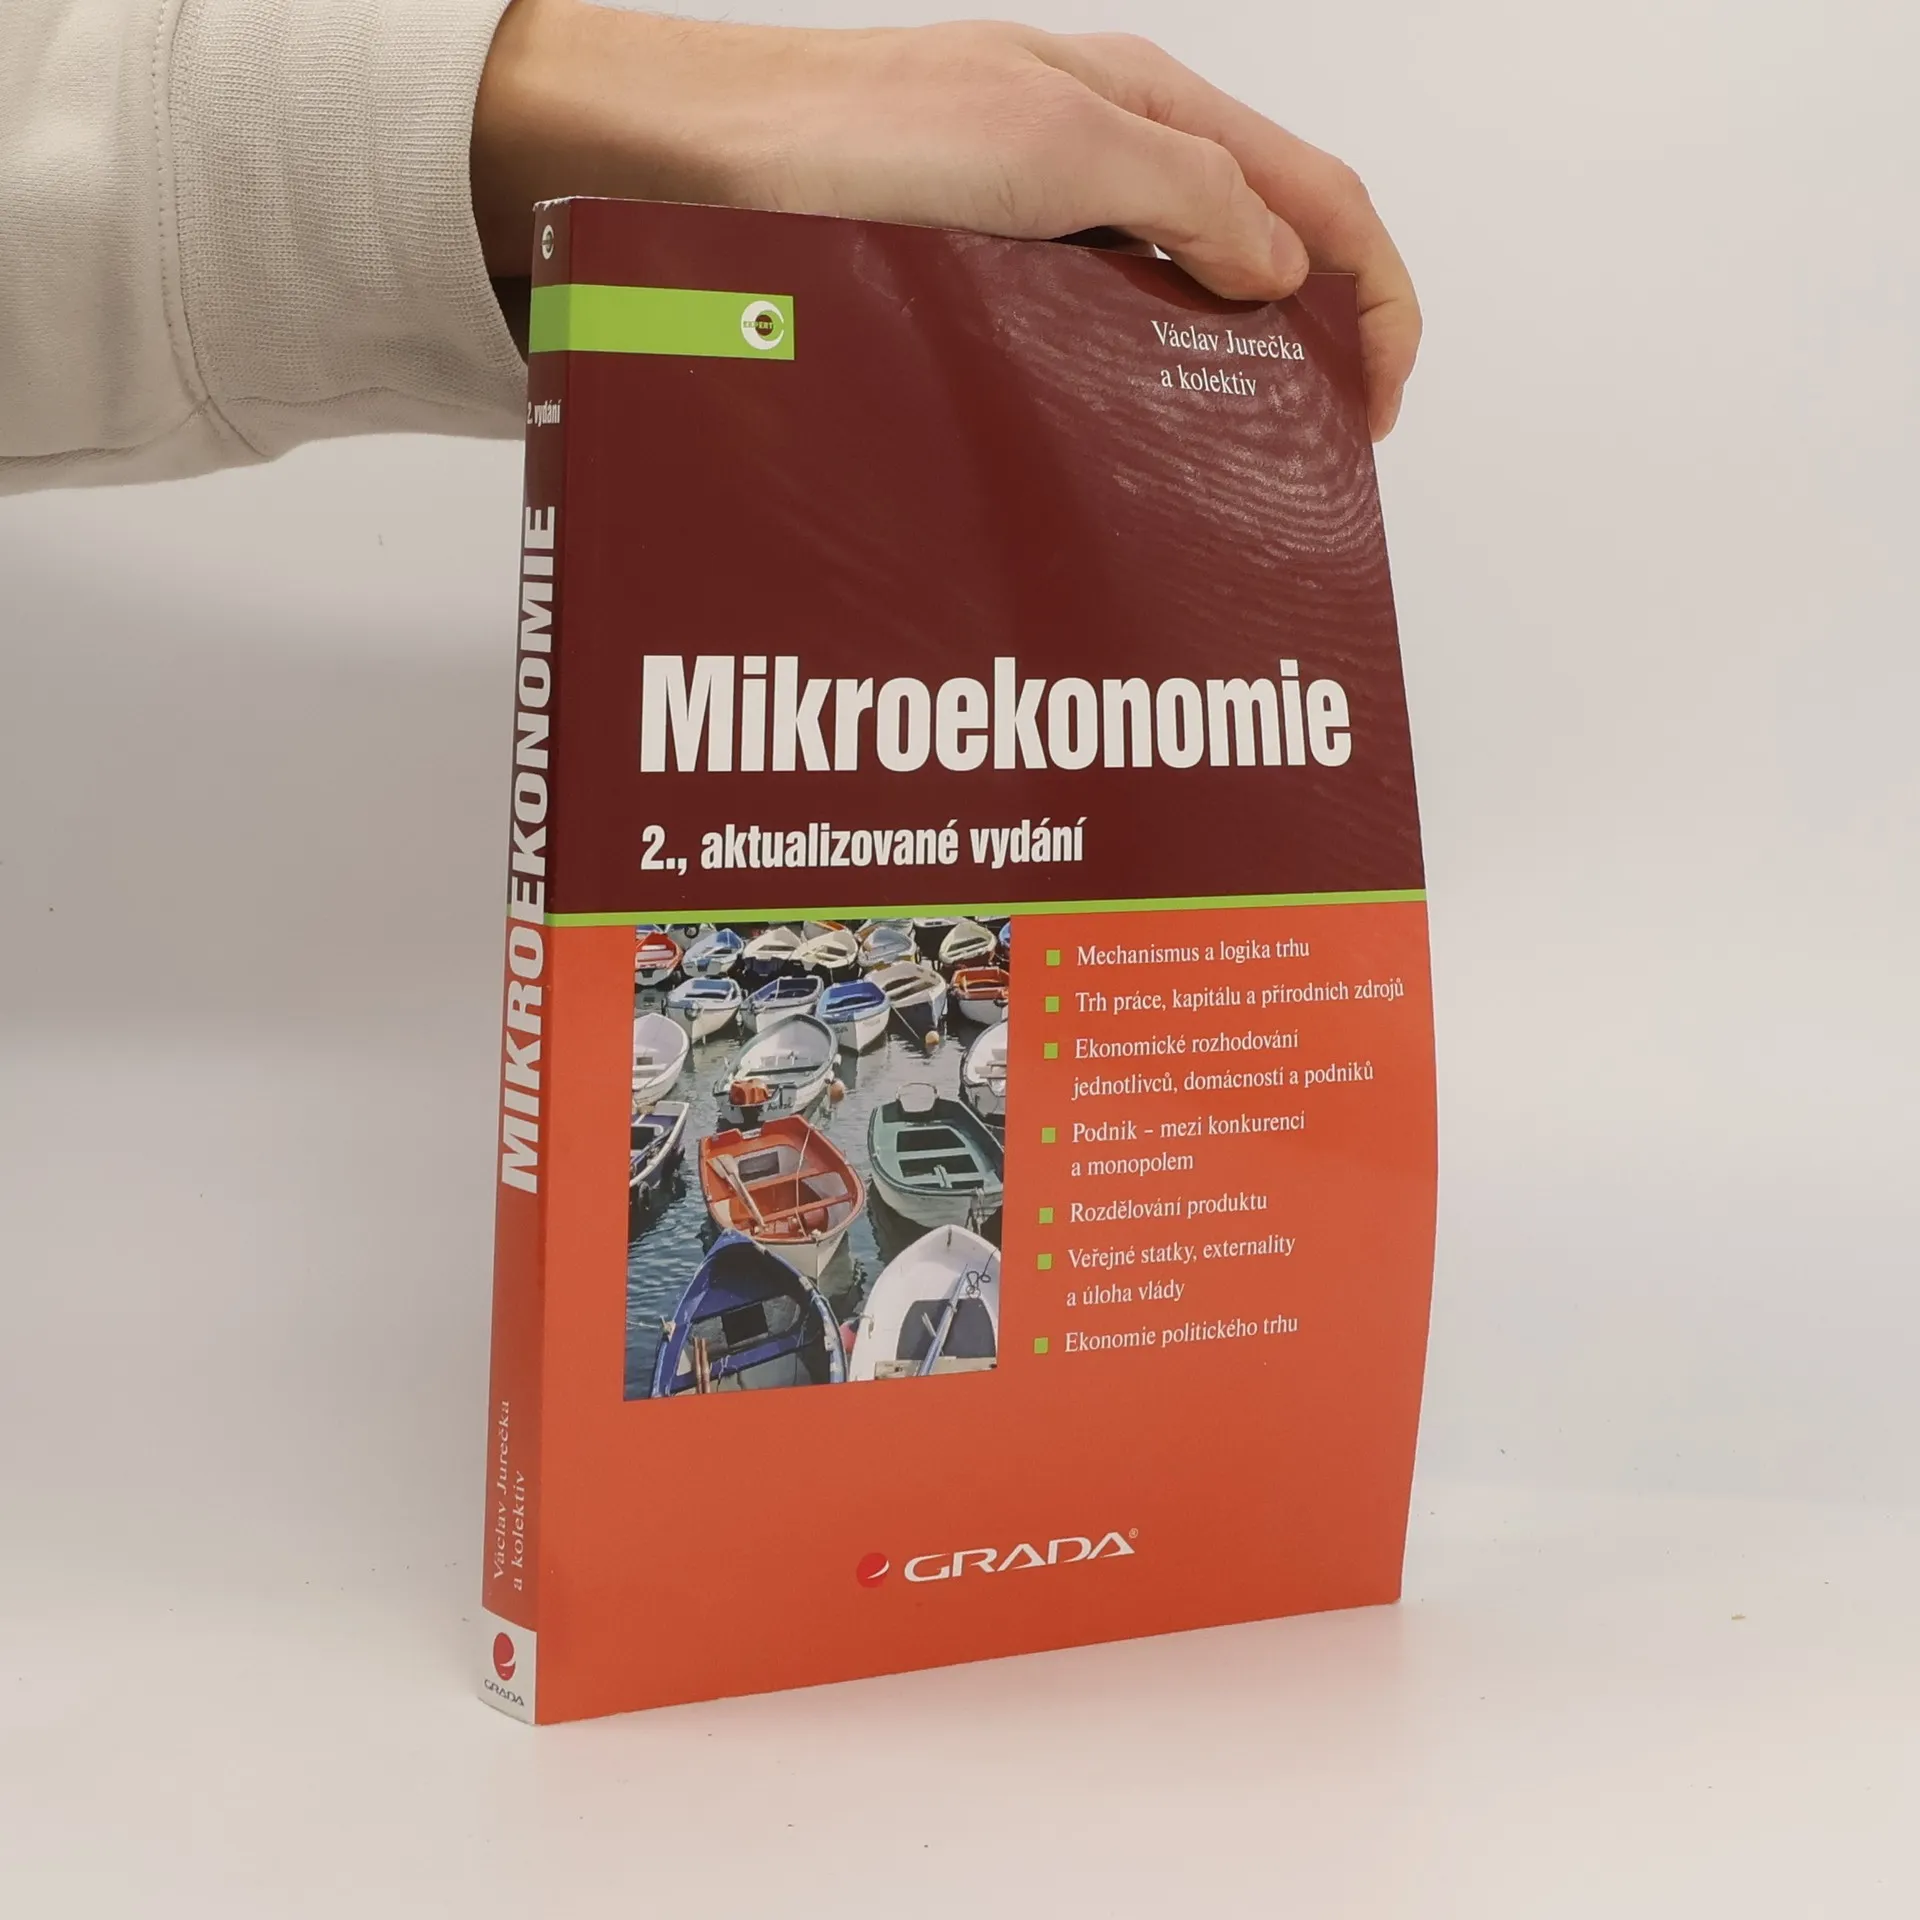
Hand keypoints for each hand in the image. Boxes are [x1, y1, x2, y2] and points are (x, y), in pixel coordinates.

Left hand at [472, 5, 1418, 437]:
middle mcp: (1107, 156)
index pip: (1319, 197)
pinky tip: (1135, 435)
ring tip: (1238, 461)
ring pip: (1184, 295)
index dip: (1377, 302)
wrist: (693, 164)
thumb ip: (1187, 196)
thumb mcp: (1051, 146)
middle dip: (1320, 342)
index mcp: (1149, 106)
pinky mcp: (985, 272)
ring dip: (1233, 372)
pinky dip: (1147, 380)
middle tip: (1319, 452)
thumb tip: (1286, 269)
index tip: (1374, 414)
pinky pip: (1101, 326)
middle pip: (1266, 246)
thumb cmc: (851, 134)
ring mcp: (1045, 215)